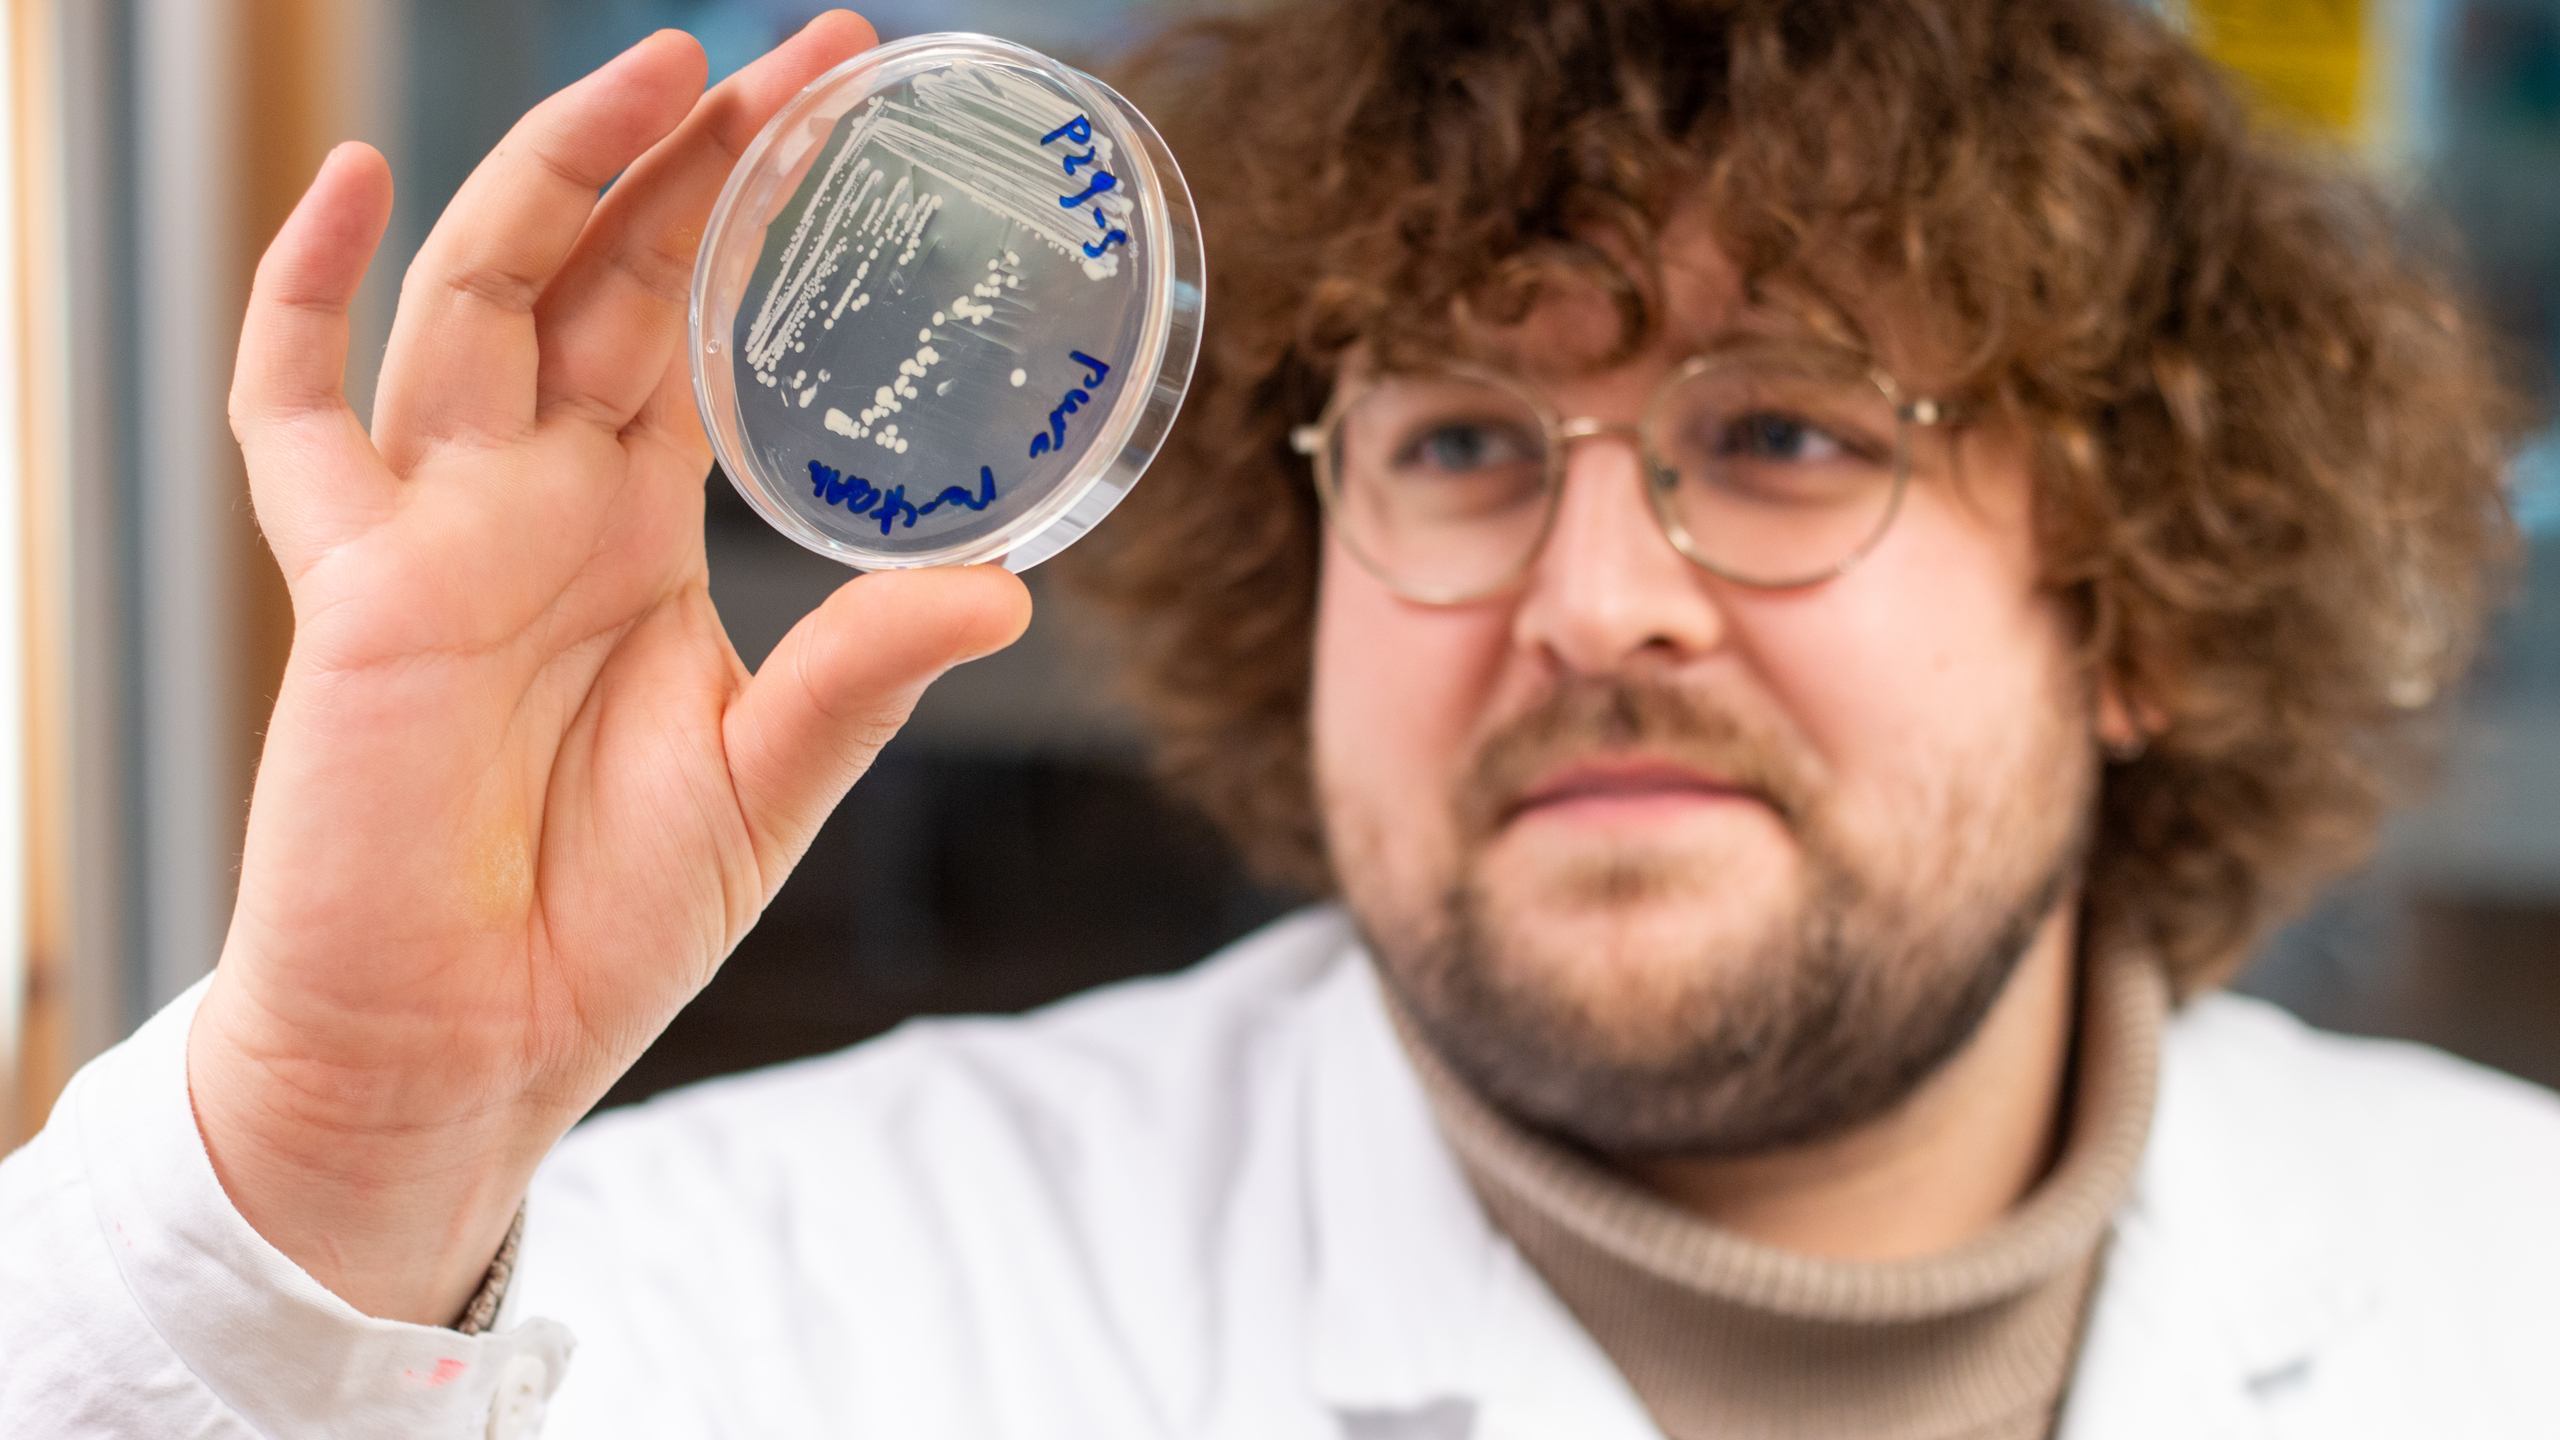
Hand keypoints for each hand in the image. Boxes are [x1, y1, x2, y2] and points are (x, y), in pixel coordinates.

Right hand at [188, 13, 1030, 1324]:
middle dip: (695, 160)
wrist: (461, 1046)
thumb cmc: (602, 919)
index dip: (764, 222)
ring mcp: (437, 525)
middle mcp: (537, 499)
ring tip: (666, 74)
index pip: (702, 329)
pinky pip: (293, 416)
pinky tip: (349, 182)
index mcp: (637, 528)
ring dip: (559, 177)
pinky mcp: (350, 582)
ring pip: (482, 300)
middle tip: (801, 52)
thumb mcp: (765, 781)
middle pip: (610, 279)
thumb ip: (863, 675)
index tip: (851, 110)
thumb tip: (1006, 589)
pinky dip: (298, 297)